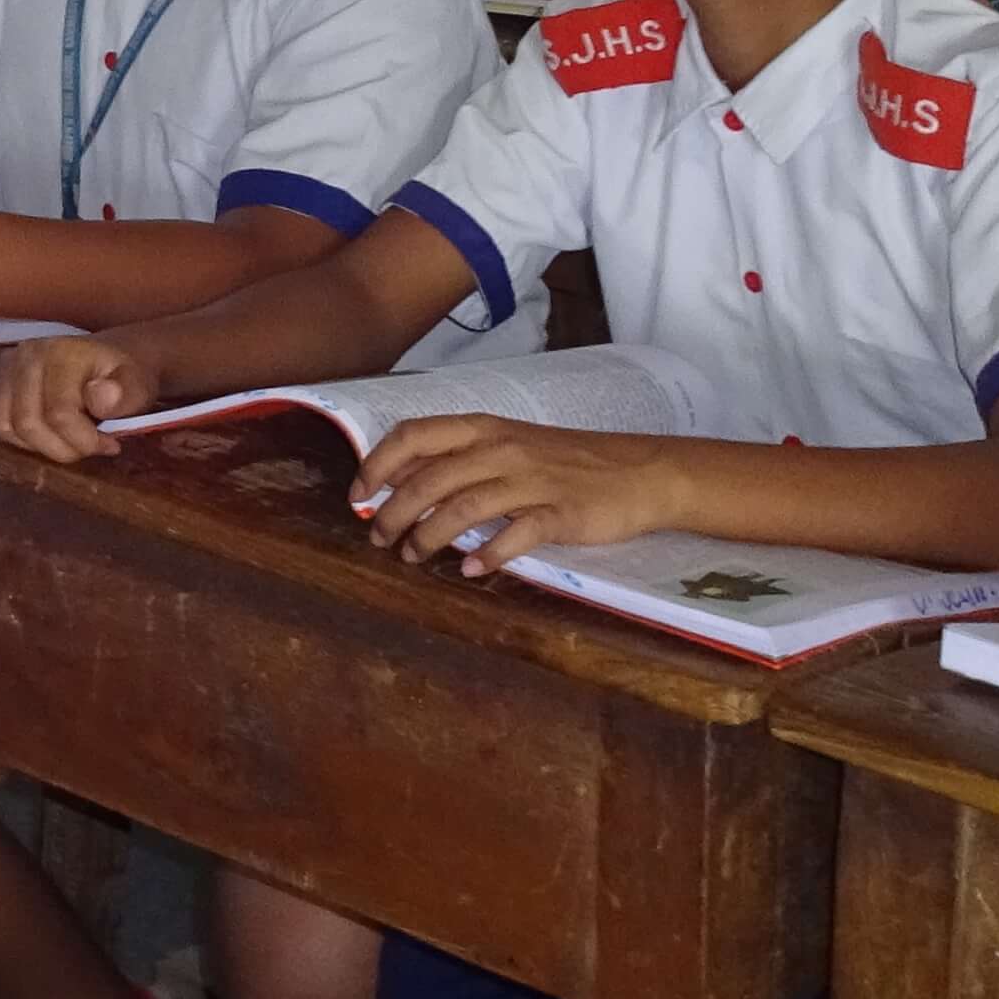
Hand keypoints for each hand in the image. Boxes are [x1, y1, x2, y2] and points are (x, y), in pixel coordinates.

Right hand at [0, 335, 161, 463]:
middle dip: (62, 448)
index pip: (58, 413)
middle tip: (89, 447)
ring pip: (7, 427)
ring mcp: (4, 367)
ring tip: (69, 440)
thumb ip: (126, 394)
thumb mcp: (139, 384)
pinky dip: (22, 440)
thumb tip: (97, 398)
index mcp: (61, 353)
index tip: (110, 445)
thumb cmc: (122, 375)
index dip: (84, 441)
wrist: (106, 357)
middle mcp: (25, 355)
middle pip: (28, 423)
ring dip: (41, 446)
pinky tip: (48, 434)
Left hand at [351, 414, 689, 575]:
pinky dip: (489, 555)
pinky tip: (472, 571)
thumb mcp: (509, 445)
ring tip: (413, 557)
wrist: (641, 472)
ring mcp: (532, 480)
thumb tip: (403, 481)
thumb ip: (460, 459)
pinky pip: (516, 535)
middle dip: (393, 511)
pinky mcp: (561, 513)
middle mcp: (501, 449)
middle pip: (429, 478)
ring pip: (463, 507)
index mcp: (483, 428)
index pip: (413, 435)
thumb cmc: (567, 460)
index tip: (357, 495)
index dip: (378, 464)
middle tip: (379, 538)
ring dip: (429, 537)